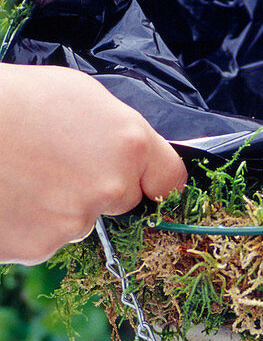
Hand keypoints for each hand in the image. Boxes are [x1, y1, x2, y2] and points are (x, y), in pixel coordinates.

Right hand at [0, 65, 186, 264]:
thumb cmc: (11, 101)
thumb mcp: (78, 93)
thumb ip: (116, 128)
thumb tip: (130, 150)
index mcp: (127, 145)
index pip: (169, 180)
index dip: (154, 178)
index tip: (145, 180)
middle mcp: (109, 188)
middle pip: (120, 201)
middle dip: (97, 187)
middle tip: (56, 162)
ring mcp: (73, 223)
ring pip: (77, 221)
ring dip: (58, 205)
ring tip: (23, 172)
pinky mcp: (38, 247)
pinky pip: (42, 238)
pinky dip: (28, 222)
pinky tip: (10, 193)